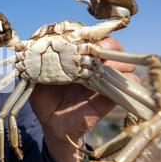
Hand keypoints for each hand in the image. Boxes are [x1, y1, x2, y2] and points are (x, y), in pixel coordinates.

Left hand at [29, 37, 138, 161]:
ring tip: (108, 68)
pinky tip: (114, 85)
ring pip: (125, 64)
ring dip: (120, 63)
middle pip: (112, 47)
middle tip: (100, 51)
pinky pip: (125, 89)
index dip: (91, 36)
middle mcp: (93, 67)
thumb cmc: (44, 98)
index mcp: (77, 58)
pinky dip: (125, 85)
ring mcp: (103, 81)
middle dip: (109, 46)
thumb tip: (34, 53)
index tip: (85, 40)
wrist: (51, 125)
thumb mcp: (36, 80)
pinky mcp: (109, 99)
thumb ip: (37, 67)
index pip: (91, 39)